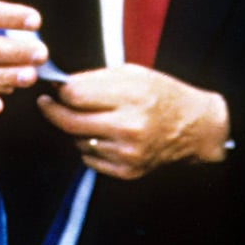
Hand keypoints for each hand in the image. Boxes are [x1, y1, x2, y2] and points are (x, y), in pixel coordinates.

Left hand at [36, 63, 229, 179]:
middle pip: (68, 121)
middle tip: (48, 104)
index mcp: (132, 96)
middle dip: (53, 111)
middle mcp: (130, 126)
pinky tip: (109, 138)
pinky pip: (89, 158)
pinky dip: (92, 148)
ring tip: (99, 121)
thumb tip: (57, 86)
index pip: (74, 95)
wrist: (197, 127)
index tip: (53, 90)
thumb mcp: (135, 74)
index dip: (59, 92)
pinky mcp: (128, 170)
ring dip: (79, 130)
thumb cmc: (164, 95)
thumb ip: (95, 78)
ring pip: (77, 141)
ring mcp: (128, 152)